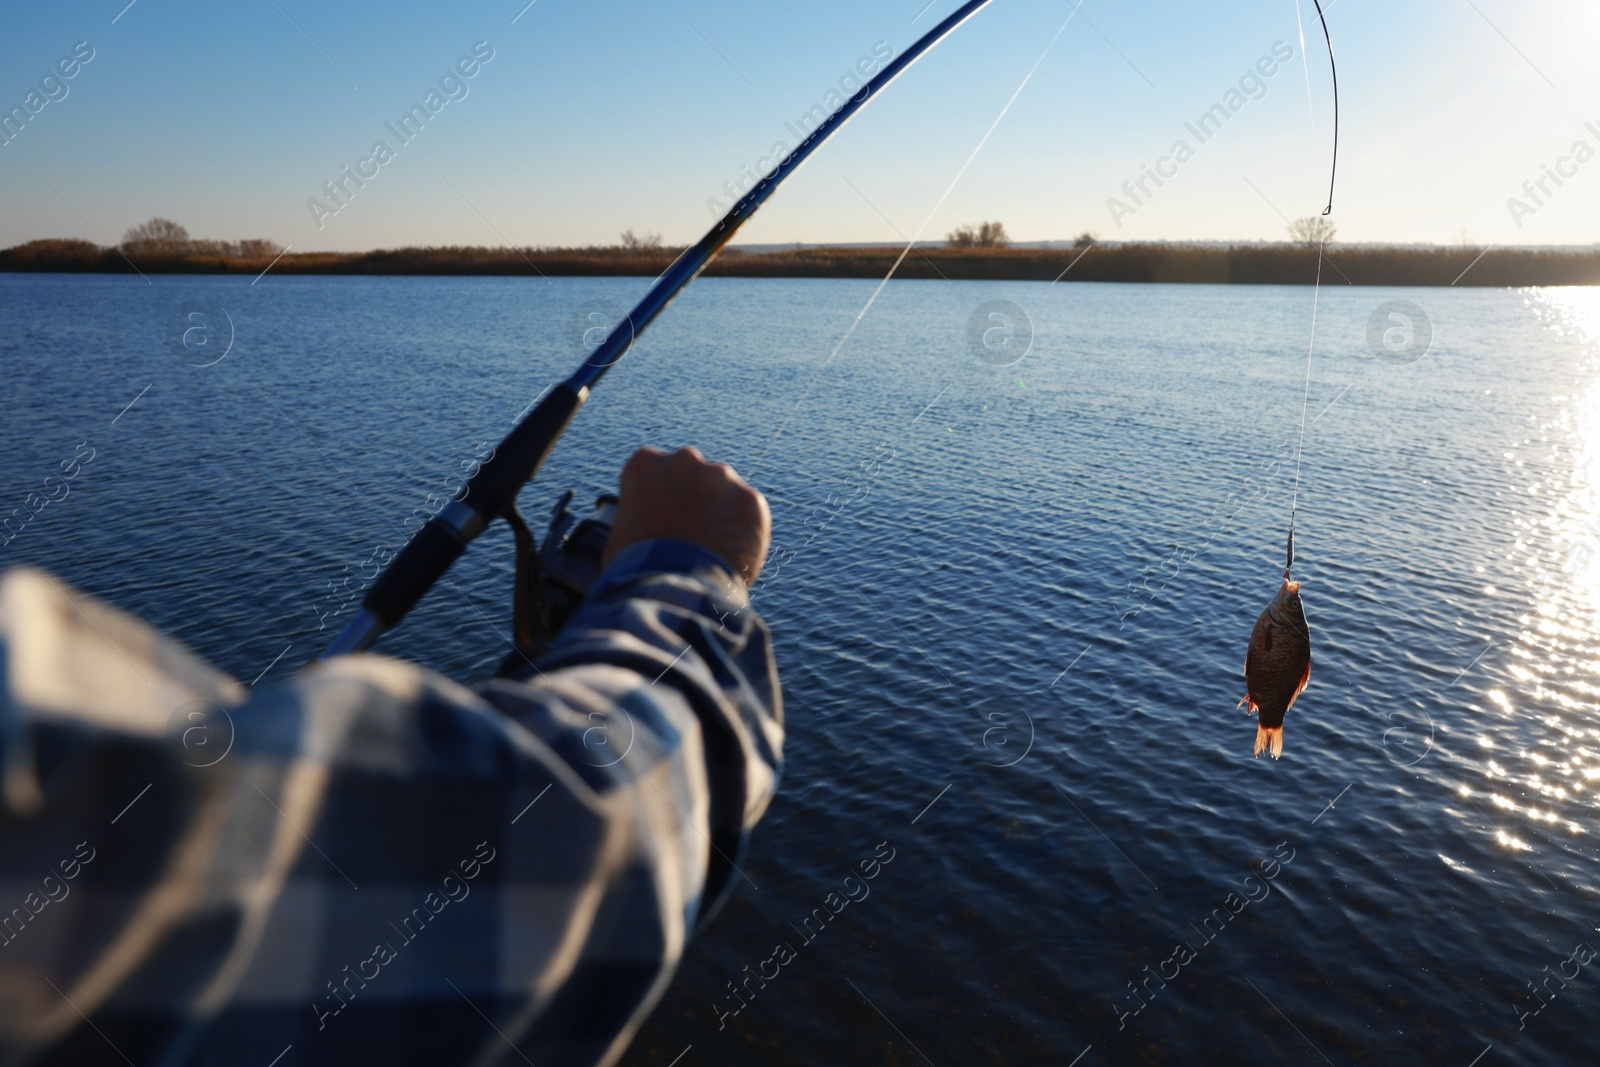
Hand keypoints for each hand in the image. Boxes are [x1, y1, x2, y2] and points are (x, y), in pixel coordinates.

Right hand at [602, 446, 770, 584]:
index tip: (665, 519)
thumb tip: (641, 533)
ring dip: (723, 515)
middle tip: (693, 535)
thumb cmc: (635, 568)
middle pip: (695, 477)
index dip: (663, 498)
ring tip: (712, 551)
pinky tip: (731, 557)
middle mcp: (685, 460)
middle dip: (696, 500)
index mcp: (646, 463)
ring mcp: (721, 477)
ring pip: (726, 493)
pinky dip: (745, 535)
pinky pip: (751, 516)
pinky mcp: (750, 500)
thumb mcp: (619, 533)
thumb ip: (636, 519)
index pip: (658, 472)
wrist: (669, 586)